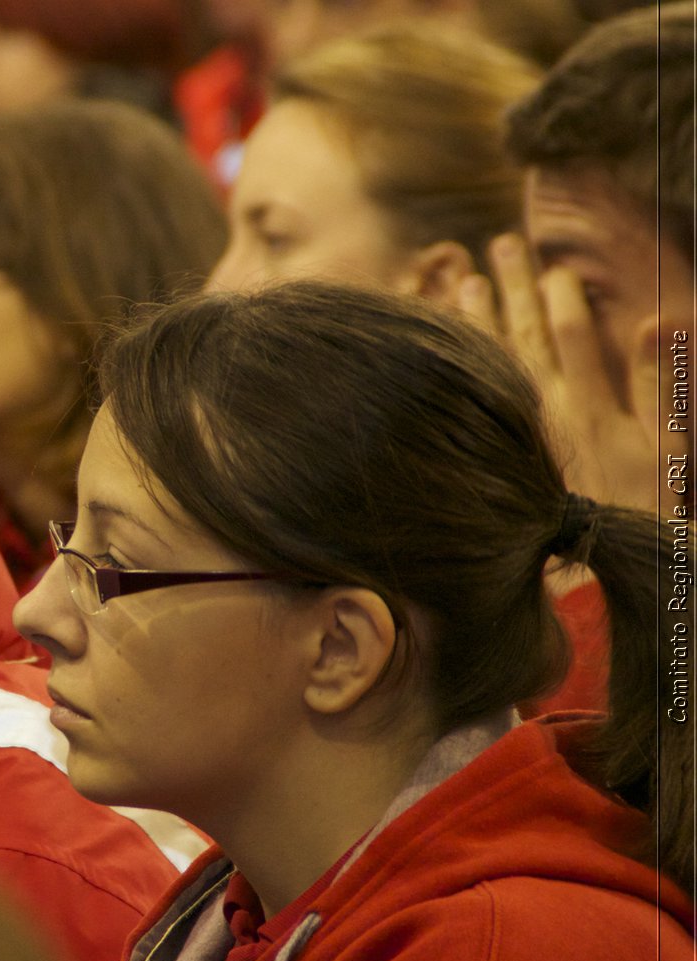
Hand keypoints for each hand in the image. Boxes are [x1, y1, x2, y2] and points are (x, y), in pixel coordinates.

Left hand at [460, 233, 660, 513]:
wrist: (591, 572)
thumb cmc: (639, 513)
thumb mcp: (664, 448)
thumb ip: (660, 384)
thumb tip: (658, 318)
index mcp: (585, 406)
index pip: (568, 331)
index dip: (560, 294)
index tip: (552, 263)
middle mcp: (540, 412)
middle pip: (524, 333)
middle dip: (515, 286)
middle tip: (501, 243)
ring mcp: (510, 435)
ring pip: (489, 361)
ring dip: (479, 316)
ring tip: (465, 278)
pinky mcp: (492, 455)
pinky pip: (466, 397)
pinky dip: (457, 364)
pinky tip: (442, 340)